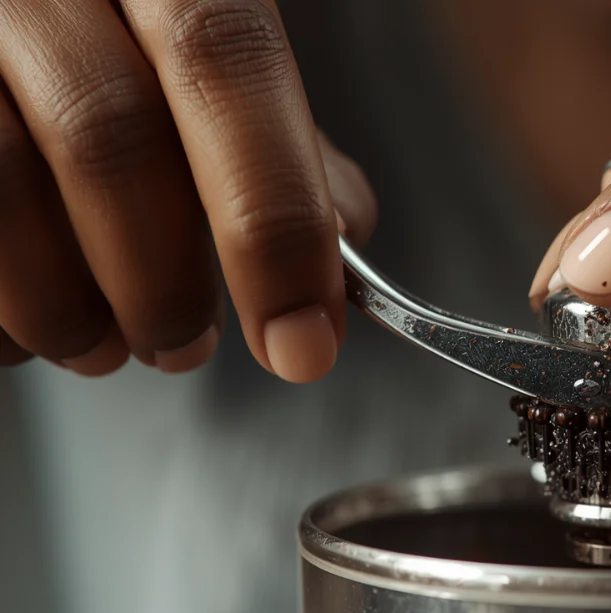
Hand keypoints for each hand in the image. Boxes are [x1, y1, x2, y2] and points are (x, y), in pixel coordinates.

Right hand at [0, 0, 375, 381]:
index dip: (274, 218)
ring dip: (70, 307)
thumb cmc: (107, 51)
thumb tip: (343, 231)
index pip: (225, 59)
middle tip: (188, 346)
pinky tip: (37, 315)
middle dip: (165, 284)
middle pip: (108, 136)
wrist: (11, 21)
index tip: (302, 341)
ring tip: (104, 344)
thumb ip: (275, 137)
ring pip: (4, 183)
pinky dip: (6, 309)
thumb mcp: (200, 60)